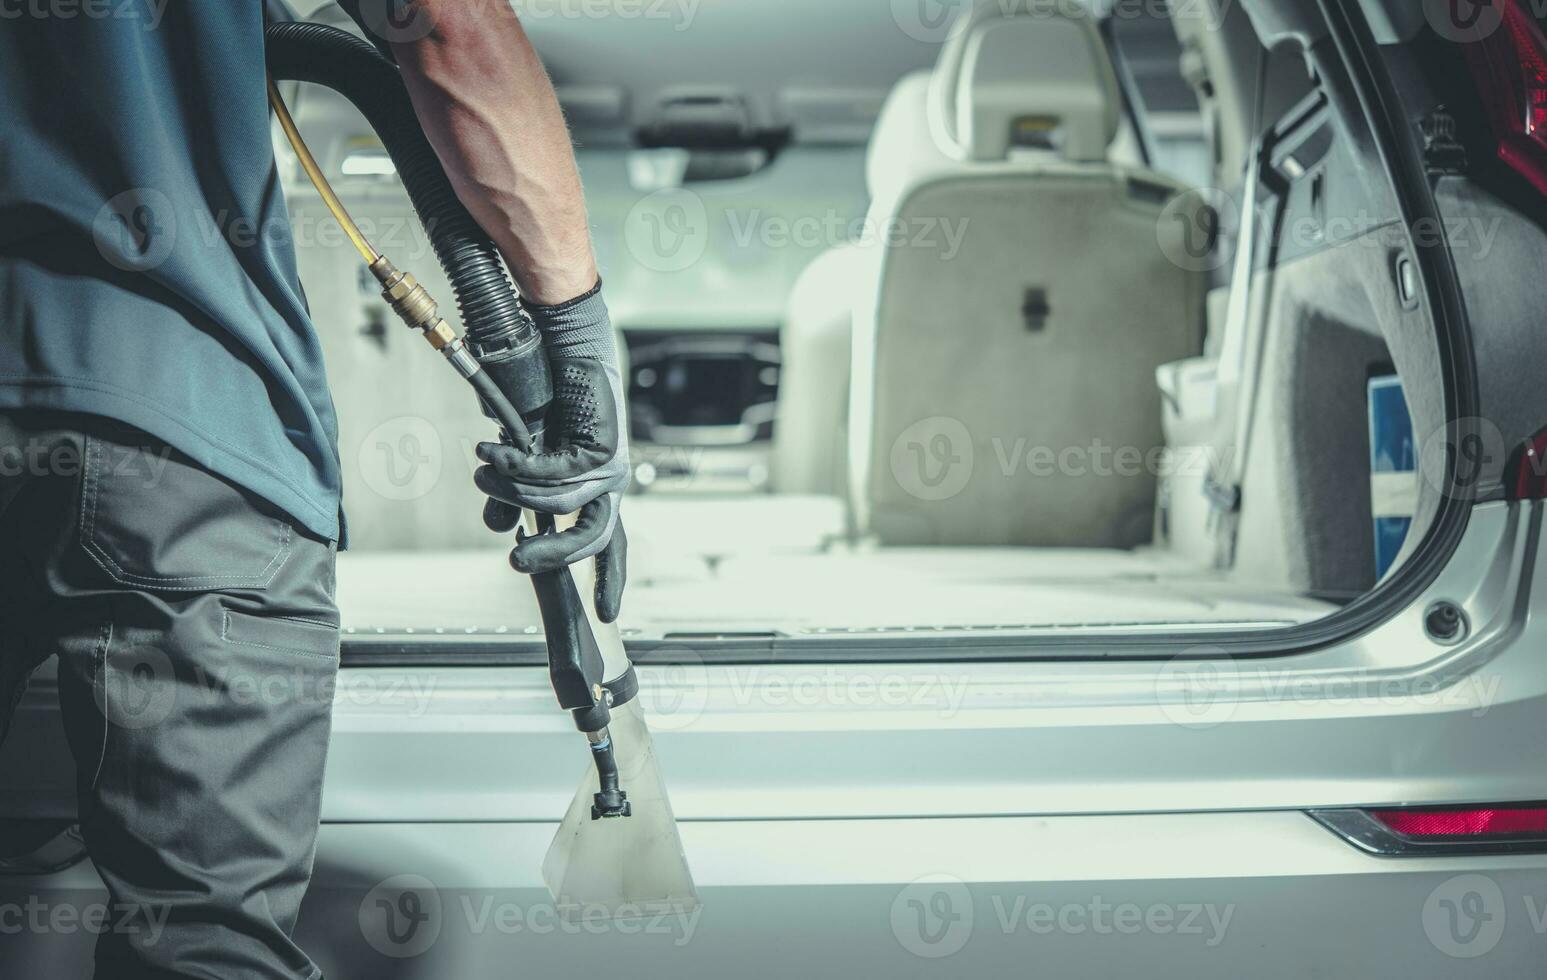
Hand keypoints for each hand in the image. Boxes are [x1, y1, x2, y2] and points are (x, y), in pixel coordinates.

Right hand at [474, 283, 628, 619]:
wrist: (559, 342)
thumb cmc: (545, 393)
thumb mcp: (524, 455)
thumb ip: (517, 494)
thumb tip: (497, 529)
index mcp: (597, 489)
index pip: (610, 543)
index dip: (610, 579)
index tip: (609, 615)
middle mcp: (610, 481)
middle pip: (589, 540)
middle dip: (550, 557)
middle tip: (513, 561)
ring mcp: (609, 464)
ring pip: (555, 504)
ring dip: (510, 491)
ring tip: (485, 471)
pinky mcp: (599, 446)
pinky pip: (549, 475)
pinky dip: (513, 467)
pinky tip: (491, 454)